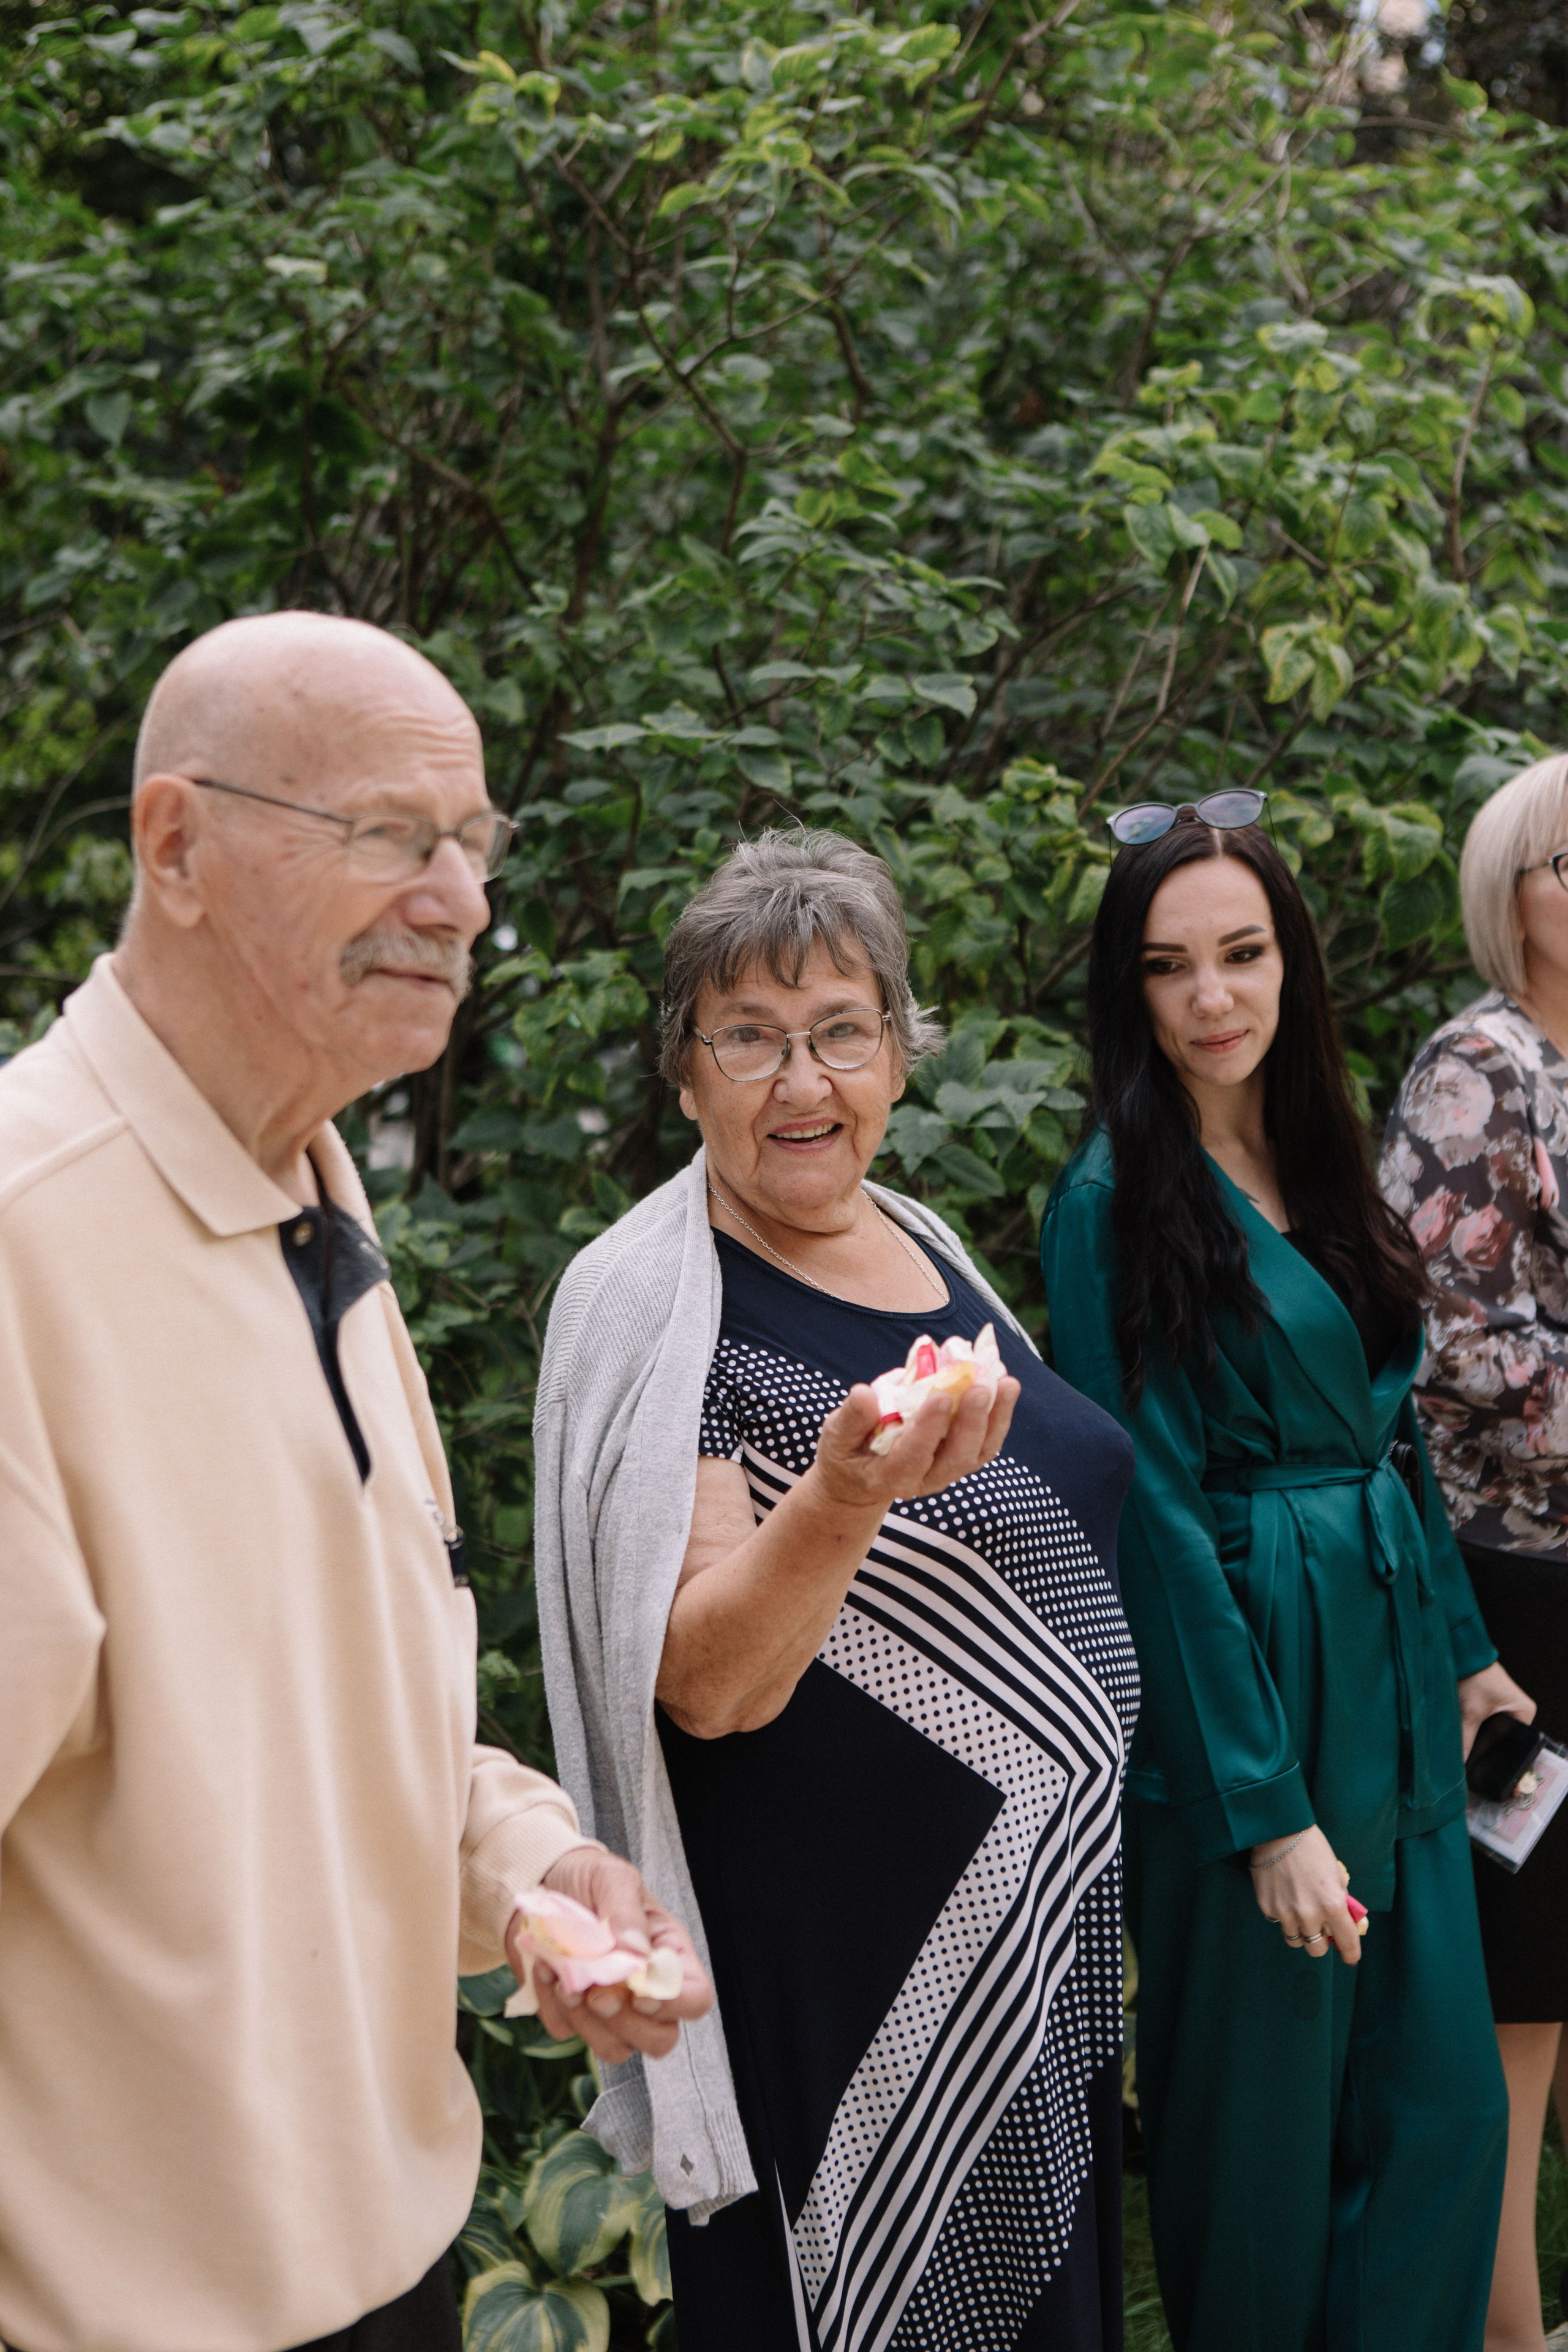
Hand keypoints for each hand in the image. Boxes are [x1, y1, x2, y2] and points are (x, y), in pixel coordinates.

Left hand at [507, 1849, 712, 2065]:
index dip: (673, 2004)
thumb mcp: (611, 1877)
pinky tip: (546, 1969)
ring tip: (564, 1977)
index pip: (695, 1998)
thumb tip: (637, 1952)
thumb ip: (626, 1911)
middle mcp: (644, 1988)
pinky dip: (551, 2005)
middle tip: (596, 1993)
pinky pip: (565, 2031)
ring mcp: (609, 2007)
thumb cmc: (587, 1877)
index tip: (638, 1991)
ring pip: (615, 2048)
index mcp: (667, 1953)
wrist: (539, 1881)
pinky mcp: (571, 2013)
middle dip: (627, 2024)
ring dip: (585, 2021)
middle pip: (660, 2039)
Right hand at [812, 1373, 1021, 1509]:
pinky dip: (999, 1416)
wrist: (861, 1480)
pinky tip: (1005, 1385)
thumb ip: (850, 1419)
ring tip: (1007, 1382)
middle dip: (971, 1422)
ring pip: (978, 1452)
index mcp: (889, 1477)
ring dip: (996, 1418)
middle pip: (956, 1458)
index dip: (928, 1428)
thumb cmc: (847, 1453)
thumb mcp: (836, 1438)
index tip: (940, 1395)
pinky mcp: (960, 1460)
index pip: (913, 1457)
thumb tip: (864, 1393)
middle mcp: (924, 1481)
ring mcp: (946, 1472)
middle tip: (982, 1387)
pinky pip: (985, 1443)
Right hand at [1248, 1825, 1361, 1965]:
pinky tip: (1284, 1895)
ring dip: (1301, 1931)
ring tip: (1300, 1912)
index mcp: (1332, 1904)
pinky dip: (1284, 1916)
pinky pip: (1279, 1923)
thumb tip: (1347, 1921)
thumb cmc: (1312, 1848)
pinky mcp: (1267, 1908)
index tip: (1350, 1958)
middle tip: (1321, 1927)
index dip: (1351, 1953)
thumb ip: (1342, 1900)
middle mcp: (1309, 1914)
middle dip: (1322, 1941)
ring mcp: (1286, 1913)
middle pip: (1317, 1949)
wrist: (1278, 1830)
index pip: (1347, 1941)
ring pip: (1296, 1940)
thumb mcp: (1336, 1873)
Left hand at [1457, 1661, 1535, 1761]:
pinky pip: (1487, 1724)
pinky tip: (1467, 1739)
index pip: (1515, 1743)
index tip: (1487, 1769)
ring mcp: (1506, 1708)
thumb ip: (1466, 1740)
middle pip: (1503, 1739)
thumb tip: (1459, 1765)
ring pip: (1493, 1732)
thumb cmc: (1473, 1676)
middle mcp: (1519, 1711)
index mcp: (1524, 1712)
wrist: (1463, 1654)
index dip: (1498, 1756)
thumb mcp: (1470, 1712)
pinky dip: (1477, 1730)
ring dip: (1481, 1738)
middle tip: (1474, 1762)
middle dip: (1488, 1748)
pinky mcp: (1492, 1705)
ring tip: (1469, 1750)